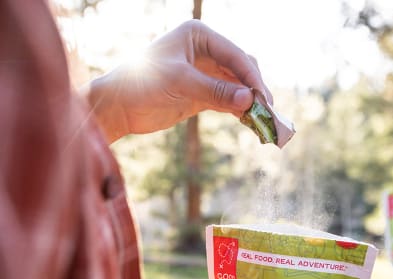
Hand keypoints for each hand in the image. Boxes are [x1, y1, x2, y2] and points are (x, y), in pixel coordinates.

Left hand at [85, 20, 271, 142]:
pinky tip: (248, 122)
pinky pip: (228, 100)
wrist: (119, 106)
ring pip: (237, 86)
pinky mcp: (202, 93)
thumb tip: (250, 100)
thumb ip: (216, 90)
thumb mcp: (181, 83)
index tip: (264, 100)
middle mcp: (205, 51)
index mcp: (199, 36)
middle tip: (267, 113)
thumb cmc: (143, 83)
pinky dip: (239, 110)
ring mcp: (204, 73)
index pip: (235, 55)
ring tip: (262, 121)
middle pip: (241, 69)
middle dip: (254, 89)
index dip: (252, 78)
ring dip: (250, 102)